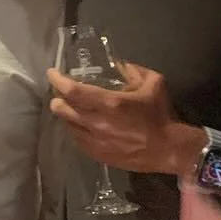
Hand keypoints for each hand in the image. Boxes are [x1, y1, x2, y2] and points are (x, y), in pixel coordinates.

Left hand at [47, 60, 203, 175]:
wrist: (168, 149)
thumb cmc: (161, 115)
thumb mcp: (153, 83)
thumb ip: (133, 70)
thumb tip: (117, 64)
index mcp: (110, 103)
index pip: (73, 91)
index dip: (58, 81)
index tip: (52, 73)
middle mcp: (98, 123)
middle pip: (62, 110)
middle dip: (57, 99)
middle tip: (60, 93)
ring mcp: (95, 141)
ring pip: (67, 126)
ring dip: (65, 115)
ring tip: (70, 108)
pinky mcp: (97, 155)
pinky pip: (77, 140)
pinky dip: (75, 130)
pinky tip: (81, 125)